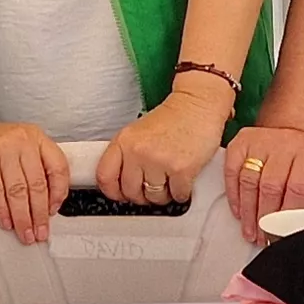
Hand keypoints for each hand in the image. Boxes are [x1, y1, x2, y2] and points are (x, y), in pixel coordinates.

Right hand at [0, 110, 70, 243]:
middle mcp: (22, 140)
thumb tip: (45, 205)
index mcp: (36, 137)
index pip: (58, 168)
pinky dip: (2, 210)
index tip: (53, 211)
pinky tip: (5, 221)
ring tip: (25, 233)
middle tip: (39, 233)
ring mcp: (2, 147)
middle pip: (37, 184)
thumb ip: (33, 167)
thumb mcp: (19, 147)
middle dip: (39, 214)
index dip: (58, 193)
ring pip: (18, 191)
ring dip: (22, 217)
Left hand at [98, 87, 229, 209]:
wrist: (198, 105)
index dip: (113, 191)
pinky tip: (183, 179)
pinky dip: (182, 192)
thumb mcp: (138, 132)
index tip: (120, 194)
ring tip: (169, 179)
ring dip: (163, 194)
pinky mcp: (181, 170)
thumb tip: (120, 183)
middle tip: (151, 187)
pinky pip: (177, 196)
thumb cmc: (173, 118)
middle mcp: (138, 151)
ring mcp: (159, 161)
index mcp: (124, 141)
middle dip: (142, 195)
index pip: (105, 177)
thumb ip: (126, 155)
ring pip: (154, 198)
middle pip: (131, 192)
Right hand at [218, 125, 303, 240]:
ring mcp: (260, 142)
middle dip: (266, 218)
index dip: (288, 214)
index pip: (297, 188)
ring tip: (251, 232)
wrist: (295, 130)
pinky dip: (234, 196)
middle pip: (270, 187)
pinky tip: (239, 213)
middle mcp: (284, 144)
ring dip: (248, 212)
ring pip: (249, 182)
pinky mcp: (241, 143)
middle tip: (264, 237)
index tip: (283, 233)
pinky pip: (232, 172)